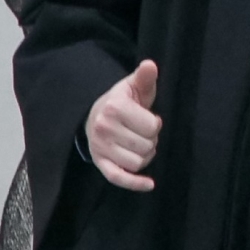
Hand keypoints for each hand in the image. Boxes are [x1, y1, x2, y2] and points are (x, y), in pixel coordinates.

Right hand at [84, 61, 160, 191]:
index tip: (148, 118)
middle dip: (151, 140)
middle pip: (146, 146)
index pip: (152, 127)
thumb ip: (144, 77)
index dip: (155, 124)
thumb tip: (150, 65)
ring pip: (138, 162)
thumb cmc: (122, 100)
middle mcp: (103, 128)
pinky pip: (118, 178)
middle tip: (143, 132)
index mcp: (114, 108)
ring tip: (139, 144)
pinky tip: (149, 184)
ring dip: (145, 155)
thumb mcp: (133, 86)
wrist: (95, 114)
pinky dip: (135, 183)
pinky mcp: (99, 163)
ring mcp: (100, 148)